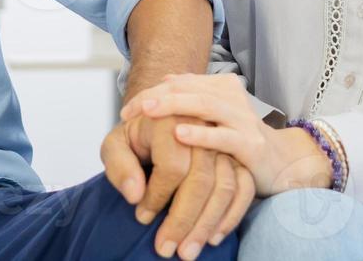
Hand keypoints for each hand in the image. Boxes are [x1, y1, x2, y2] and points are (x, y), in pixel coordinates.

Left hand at [101, 113, 254, 257]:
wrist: (167, 119)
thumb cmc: (140, 137)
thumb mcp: (117, 144)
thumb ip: (119, 166)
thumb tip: (135, 195)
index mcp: (170, 115)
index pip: (172, 166)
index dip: (157, 197)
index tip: (142, 216)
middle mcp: (204, 121)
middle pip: (201, 179)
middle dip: (183, 221)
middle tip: (165, 249)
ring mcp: (226, 137)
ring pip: (224, 186)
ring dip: (207, 225)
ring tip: (187, 251)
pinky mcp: (241, 153)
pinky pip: (244, 188)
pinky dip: (231, 216)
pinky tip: (213, 237)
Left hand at [120, 74, 334, 196]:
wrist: (280, 164)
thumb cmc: (238, 141)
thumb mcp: (214, 116)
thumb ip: (193, 96)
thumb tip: (166, 79)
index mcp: (221, 87)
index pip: (180, 82)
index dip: (151, 93)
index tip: (127, 111)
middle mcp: (232, 98)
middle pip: (189, 89)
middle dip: (157, 97)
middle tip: (131, 110)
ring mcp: (243, 120)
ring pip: (205, 105)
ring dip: (174, 106)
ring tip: (149, 111)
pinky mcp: (250, 145)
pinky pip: (223, 137)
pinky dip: (201, 134)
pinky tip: (180, 134)